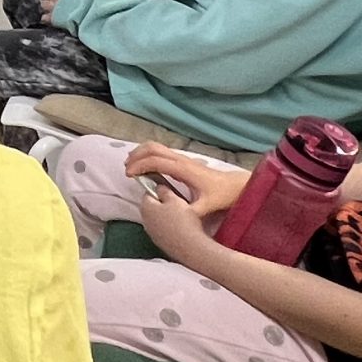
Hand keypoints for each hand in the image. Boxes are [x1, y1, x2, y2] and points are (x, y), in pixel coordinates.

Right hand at [125, 143, 250, 218]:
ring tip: (131, 165)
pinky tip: (144, 165)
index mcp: (183, 170)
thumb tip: (173, 215)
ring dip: (141, 152)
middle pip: (153, 148)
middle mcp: (181, 160)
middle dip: (136, 155)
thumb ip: (190, 212)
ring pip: (156, 146)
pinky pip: (161, 151)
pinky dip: (147, 154)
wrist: (234, 185)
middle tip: (127, 169)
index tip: (129, 175)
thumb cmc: (220, 195)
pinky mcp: (182, 160)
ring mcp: (182, 158)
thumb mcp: (206, 207)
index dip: (140, 165)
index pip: (156, 161)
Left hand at [136, 178, 217, 263]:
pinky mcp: (161, 243)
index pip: (148, 193)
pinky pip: (164, 231)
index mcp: (146, 207)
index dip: (159, 190)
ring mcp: (152, 234)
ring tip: (183, 216)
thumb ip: (164, 191)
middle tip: (178, 204)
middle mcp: (145, 221)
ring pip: (158, 220)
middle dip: (164, 204)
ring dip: (167, 217)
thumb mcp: (175, 199)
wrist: (190, 247)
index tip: (170, 191)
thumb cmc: (182, 221)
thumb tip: (158, 188)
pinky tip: (182, 228)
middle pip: (153, 207)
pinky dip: (171, 228)